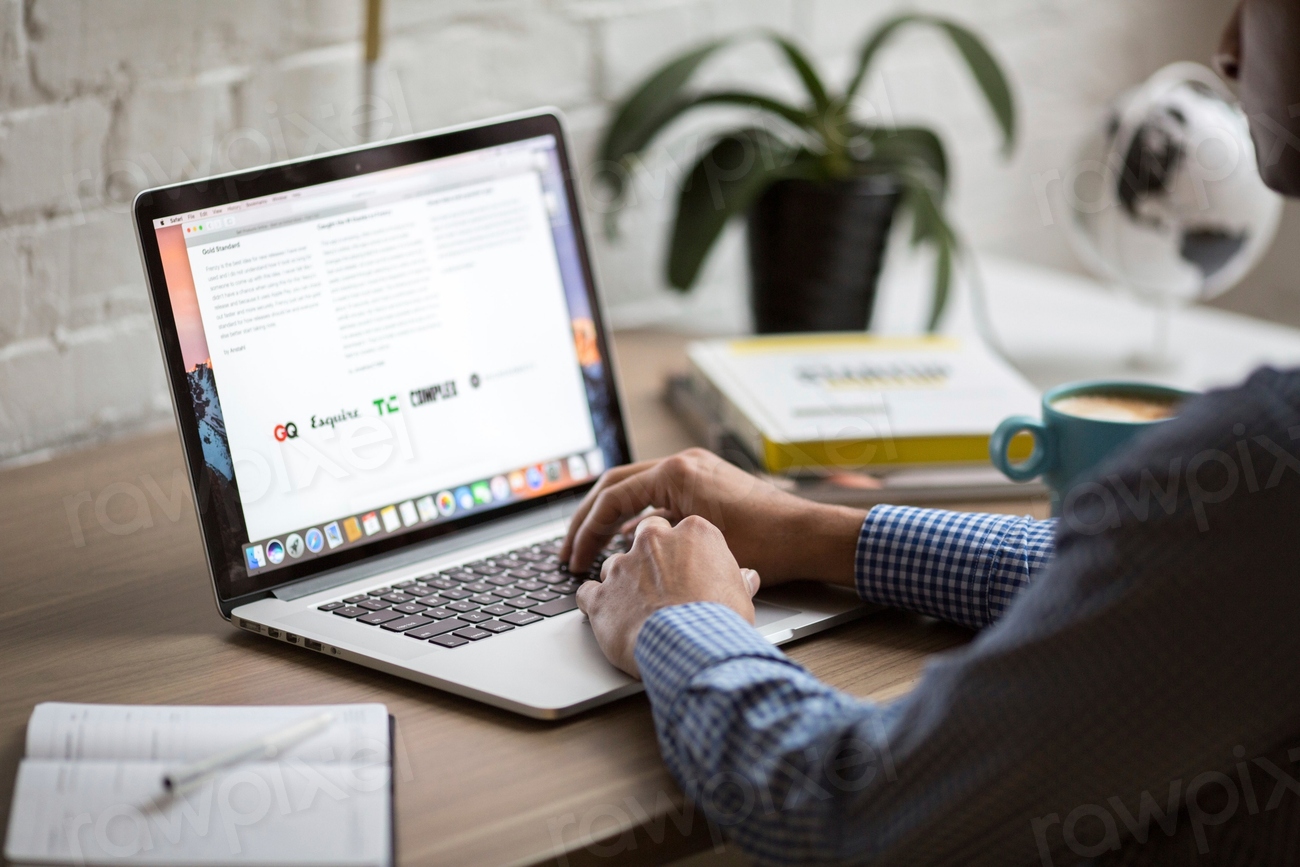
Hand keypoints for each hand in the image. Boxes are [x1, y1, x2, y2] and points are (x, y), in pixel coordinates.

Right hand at [561, 448, 864, 586]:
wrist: (809, 537)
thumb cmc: (765, 544)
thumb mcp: (698, 545)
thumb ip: (653, 542)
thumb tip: (620, 552)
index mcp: (677, 472)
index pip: (612, 497)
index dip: (587, 532)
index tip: (575, 560)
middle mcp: (684, 463)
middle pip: (616, 486)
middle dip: (588, 520)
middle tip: (569, 551)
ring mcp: (696, 470)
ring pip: (635, 489)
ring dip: (611, 518)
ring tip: (592, 550)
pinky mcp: (706, 484)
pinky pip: (659, 497)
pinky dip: (639, 519)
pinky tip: (630, 546)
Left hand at [576, 515, 760, 676]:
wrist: (691, 647)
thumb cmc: (719, 621)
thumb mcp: (740, 596)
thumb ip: (737, 580)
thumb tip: (746, 578)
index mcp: (692, 533)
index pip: (683, 530)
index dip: (684, 553)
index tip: (688, 569)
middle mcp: (653, 541)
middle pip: (645, 538)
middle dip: (649, 557)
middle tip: (661, 584)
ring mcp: (623, 566)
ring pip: (615, 565)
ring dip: (623, 583)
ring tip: (638, 609)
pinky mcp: (600, 595)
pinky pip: (588, 593)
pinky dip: (595, 603)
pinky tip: (608, 617)